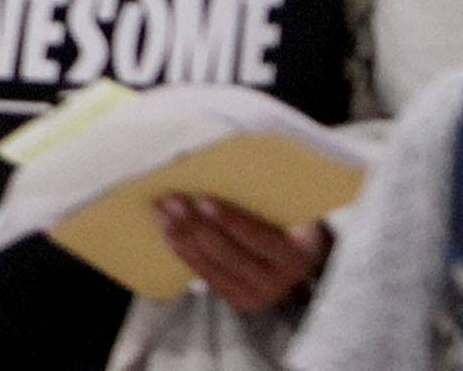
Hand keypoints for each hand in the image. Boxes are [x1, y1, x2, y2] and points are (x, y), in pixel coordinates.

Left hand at [154, 195, 326, 315]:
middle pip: (232, 253)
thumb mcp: (285, 204)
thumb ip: (257, 187)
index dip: (231, 219)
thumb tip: (196, 163)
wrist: (297, 257)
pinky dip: (186, 253)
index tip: (203, 197)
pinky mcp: (241, 300)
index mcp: (300, 249)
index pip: (262, 236)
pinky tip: (169, 234)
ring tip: (162, 212)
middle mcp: (282, 277)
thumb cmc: (285, 219)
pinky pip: (208, 277)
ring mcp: (261, 294)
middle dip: (197, 225)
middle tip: (172, 200)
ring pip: (215, 265)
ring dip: (184, 237)